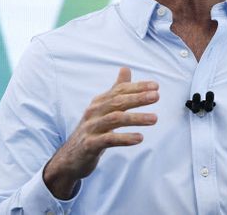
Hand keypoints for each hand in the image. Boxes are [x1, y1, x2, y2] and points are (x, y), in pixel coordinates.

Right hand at [43, 67, 158, 198]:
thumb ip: (116, 90)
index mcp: (99, 102)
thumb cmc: (92, 131)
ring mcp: (90, 128)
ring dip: (136, 118)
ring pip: (114, 119)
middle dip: (138, 98)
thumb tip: (125, 68)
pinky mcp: (89, 145)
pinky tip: (140, 138)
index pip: (119, 90)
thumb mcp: (103, 109)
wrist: (70, 158)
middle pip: (117, 101)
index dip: (137, 87)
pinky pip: (108, 140)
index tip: (155, 86)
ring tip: (154, 118)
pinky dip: (124, 138)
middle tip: (156, 96)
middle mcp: (94, 112)